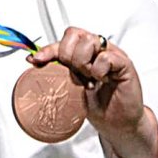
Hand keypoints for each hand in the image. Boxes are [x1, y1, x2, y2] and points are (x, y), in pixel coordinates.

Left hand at [28, 27, 157, 157]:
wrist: (116, 123)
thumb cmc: (96, 104)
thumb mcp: (70, 85)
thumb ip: (57, 69)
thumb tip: (33, 60)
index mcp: (84, 52)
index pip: (64, 39)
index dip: (48, 49)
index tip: (36, 60)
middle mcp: (97, 50)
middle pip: (74, 34)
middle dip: (67, 56)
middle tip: (74, 75)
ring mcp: (112, 54)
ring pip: (89, 41)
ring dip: (82, 62)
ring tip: (88, 80)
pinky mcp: (125, 64)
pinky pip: (106, 57)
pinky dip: (98, 70)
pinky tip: (100, 81)